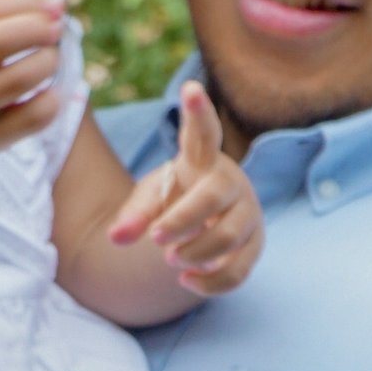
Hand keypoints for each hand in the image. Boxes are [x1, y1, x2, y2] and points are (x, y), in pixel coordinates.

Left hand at [106, 84, 262, 295]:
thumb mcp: (150, 201)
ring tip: (170, 259)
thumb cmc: (176, 200)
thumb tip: (116, 238)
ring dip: (193, 253)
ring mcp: (248, 213)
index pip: (202, 133)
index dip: (197, 112)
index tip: (190, 89)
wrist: (206, 224)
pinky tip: (185, 280)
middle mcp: (230, 182)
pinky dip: (209, 281)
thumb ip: (133, 215)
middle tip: (155, 240)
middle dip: (181, 221)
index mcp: (202, 160)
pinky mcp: (255, 245)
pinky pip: (237, 270)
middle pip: (211, 198)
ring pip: (227, 236)